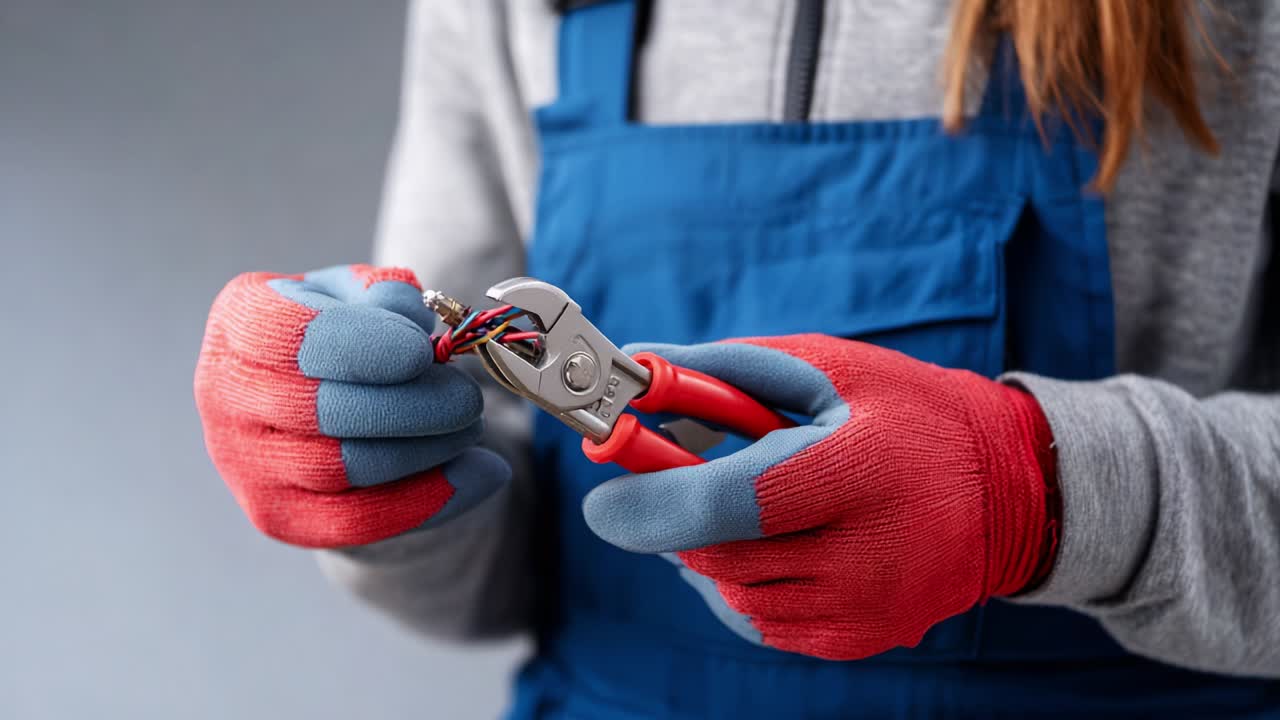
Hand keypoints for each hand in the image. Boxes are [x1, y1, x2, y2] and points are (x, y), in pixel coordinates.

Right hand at [194, 264, 508, 548]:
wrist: (324, 399)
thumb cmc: (349, 333)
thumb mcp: (366, 296)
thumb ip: (387, 295)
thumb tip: (409, 317)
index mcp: (242, 319)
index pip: (292, 337)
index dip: (361, 347)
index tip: (421, 352)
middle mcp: (226, 393)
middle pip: (322, 411)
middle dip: (410, 406)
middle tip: (468, 399)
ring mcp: (244, 462)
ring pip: (343, 468)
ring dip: (425, 450)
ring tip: (473, 428)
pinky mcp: (277, 515)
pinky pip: (356, 521)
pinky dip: (429, 500)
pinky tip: (483, 474)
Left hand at [582, 334, 1056, 659]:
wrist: (1008, 489)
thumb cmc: (905, 412)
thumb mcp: (822, 366)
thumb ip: (721, 369)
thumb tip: (636, 369)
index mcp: (857, 470)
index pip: (732, 504)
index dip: (654, 504)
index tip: (601, 501)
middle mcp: (866, 553)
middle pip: (720, 555)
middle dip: (675, 521)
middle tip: (664, 482)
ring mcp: (865, 607)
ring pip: (734, 593)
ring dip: (709, 551)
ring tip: (739, 506)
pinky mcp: (860, 638)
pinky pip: (765, 621)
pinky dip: (744, 583)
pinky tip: (770, 544)